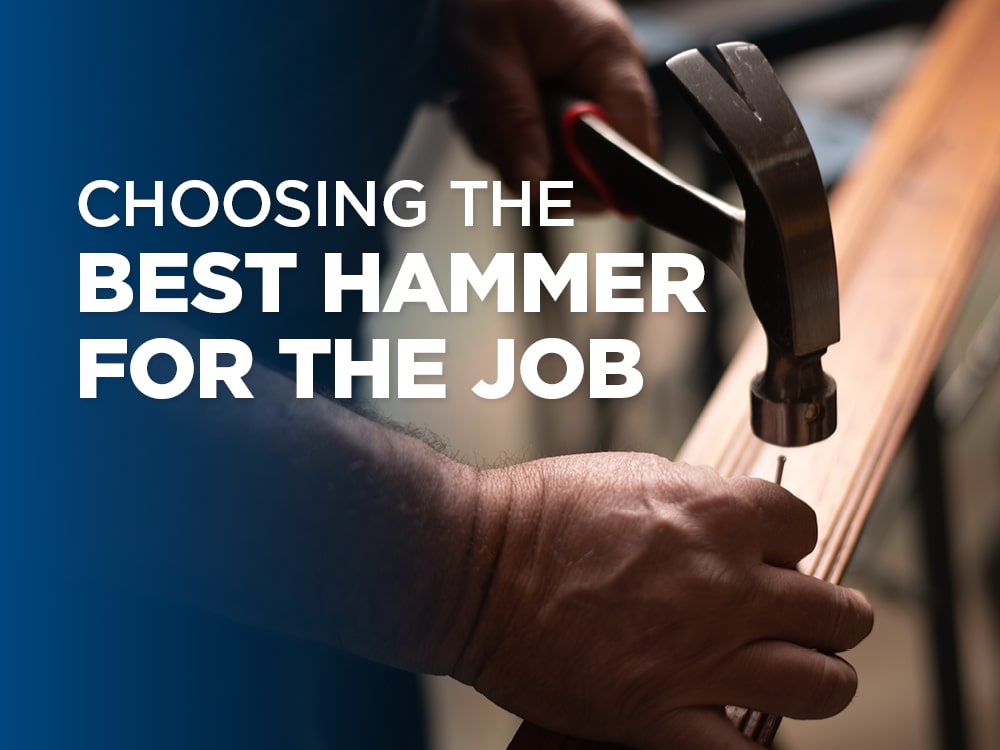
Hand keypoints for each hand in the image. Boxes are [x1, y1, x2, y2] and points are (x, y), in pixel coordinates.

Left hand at [437, 0, 657, 189]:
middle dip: (533, 165)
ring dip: (504, 148)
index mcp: (610, 57)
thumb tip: (534, 185)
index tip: (548, 192)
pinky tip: (477, 104)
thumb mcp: (487, 49)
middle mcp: (604, 79)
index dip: (600, 183)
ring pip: (551, 161)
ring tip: (474, 106)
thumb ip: (512, 118)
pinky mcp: (552, 101)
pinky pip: (530, 144)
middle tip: (488, 132)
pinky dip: (496, 136)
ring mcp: (579, 92)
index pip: (635, 145)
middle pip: (590, 166)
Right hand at [449, 453, 872, 749]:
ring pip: (822, 684)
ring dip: (820, 677)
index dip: (791, 543)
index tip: (775, 555)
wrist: (476, 568)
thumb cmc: (540, 514)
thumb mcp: (633, 474)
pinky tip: (740, 724)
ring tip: (799, 672)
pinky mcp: (659, 715)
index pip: (805, 528)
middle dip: (832, 614)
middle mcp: (723, 587)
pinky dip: (753, 743)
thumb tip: (738, 521)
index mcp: (716, 516)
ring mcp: (698, 657)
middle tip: (811, 618)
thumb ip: (701, 499)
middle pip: (836, 612)